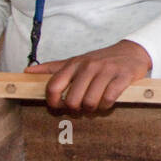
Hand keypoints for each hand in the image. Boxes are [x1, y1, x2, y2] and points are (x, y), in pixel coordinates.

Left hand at [25, 39, 151, 113]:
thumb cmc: (102, 59)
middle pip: (73, 99)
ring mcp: (106, 71)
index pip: (54, 86)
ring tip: (95, 106)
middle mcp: (88, 66)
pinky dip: (106, 106)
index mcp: (74, 64)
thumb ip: (53, 68)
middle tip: (81, 109)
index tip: (59, 107)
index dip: (53, 102)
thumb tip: (27, 71)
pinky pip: (109, 98)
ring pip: (90, 101)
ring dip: (92, 109)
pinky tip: (107, 103)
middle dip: (76, 109)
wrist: (133, 51)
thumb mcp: (77, 61)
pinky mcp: (122, 77)